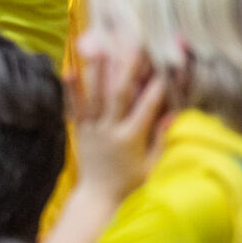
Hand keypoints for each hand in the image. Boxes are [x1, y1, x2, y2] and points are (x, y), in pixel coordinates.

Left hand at [67, 32, 177, 203]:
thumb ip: (160, 139)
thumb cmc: (131, 184)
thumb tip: (173, 113)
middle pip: (119, 94)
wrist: (98, 198)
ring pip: (94, 96)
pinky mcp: (79, 130)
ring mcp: (92, 129)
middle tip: (131, 44)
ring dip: (97, 71)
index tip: (164, 64)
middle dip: (126, 68)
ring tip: (98, 47)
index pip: (146, 107)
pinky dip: (72, 89)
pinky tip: (68, 69)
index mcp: (131, 139)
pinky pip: (75, 107)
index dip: (156, 85)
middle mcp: (110, 131)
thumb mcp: (152, 165)